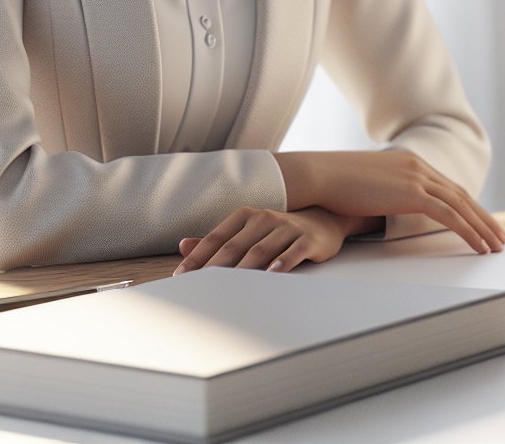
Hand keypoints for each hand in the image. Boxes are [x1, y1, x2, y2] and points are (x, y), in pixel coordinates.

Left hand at [172, 206, 352, 275]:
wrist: (323, 220)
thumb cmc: (279, 230)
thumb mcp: (249, 231)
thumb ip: (218, 240)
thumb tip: (183, 245)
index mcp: (246, 216)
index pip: (217, 238)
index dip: (198, 257)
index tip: (181, 276)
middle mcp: (264, 218)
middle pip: (235, 246)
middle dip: (214, 268)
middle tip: (198, 288)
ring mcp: (287, 228)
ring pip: (260, 250)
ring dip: (243, 269)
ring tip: (228, 288)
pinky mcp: (307, 239)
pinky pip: (293, 252)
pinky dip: (282, 263)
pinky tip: (272, 273)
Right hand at [273, 150, 504, 254]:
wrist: (320, 174)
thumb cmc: (334, 185)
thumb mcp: (366, 186)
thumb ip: (384, 193)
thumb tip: (386, 212)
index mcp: (409, 163)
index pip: (447, 187)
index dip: (468, 206)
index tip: (481, 222)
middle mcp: (418, 166)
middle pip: (461, 194)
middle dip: (483, 217)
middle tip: (500, 237)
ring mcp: (416, 177)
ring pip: (461, 205)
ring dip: (482, 227)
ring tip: (497, 247)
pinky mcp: (412, 192)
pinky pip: (449, 215)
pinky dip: (468, 231)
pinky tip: (479, 246)